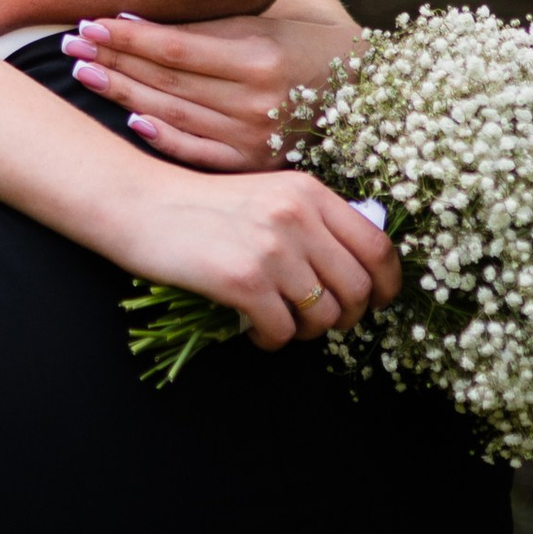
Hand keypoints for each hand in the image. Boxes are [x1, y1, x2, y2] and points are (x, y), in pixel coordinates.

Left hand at [62, 8, 360, 172]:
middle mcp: (253, 99)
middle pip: (165, 80)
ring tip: (86, 74)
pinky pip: (198, 153)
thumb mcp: (265, 28)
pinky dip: (163, 138)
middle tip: (70, 47)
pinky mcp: (255, 164)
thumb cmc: (313, 50)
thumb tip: (139, 24)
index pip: (173, 47)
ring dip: (124, 94)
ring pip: (174, 114)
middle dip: (113, 61)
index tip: (89, 23)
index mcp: (257, 56)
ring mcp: (253, 136)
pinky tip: (132, 122)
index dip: (126, 36)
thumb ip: (206, 31)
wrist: (371, 98)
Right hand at [118, 163, 398, 349]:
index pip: (377, 244)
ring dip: (308, 332)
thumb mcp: (270, 195)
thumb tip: (360, 269)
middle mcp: (297, 216)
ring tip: (283, 323)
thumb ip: (314, 221)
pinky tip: (255, 330)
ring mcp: (271, 249)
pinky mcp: (242, 281)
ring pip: (324, 316)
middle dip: (348, 316)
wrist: (144, 206)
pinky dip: (273, 341)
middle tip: (323, 321)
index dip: (388, 282)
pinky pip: (282, 332)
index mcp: (309, 192)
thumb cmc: (207, 206)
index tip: (379, 301)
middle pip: (358, 287)